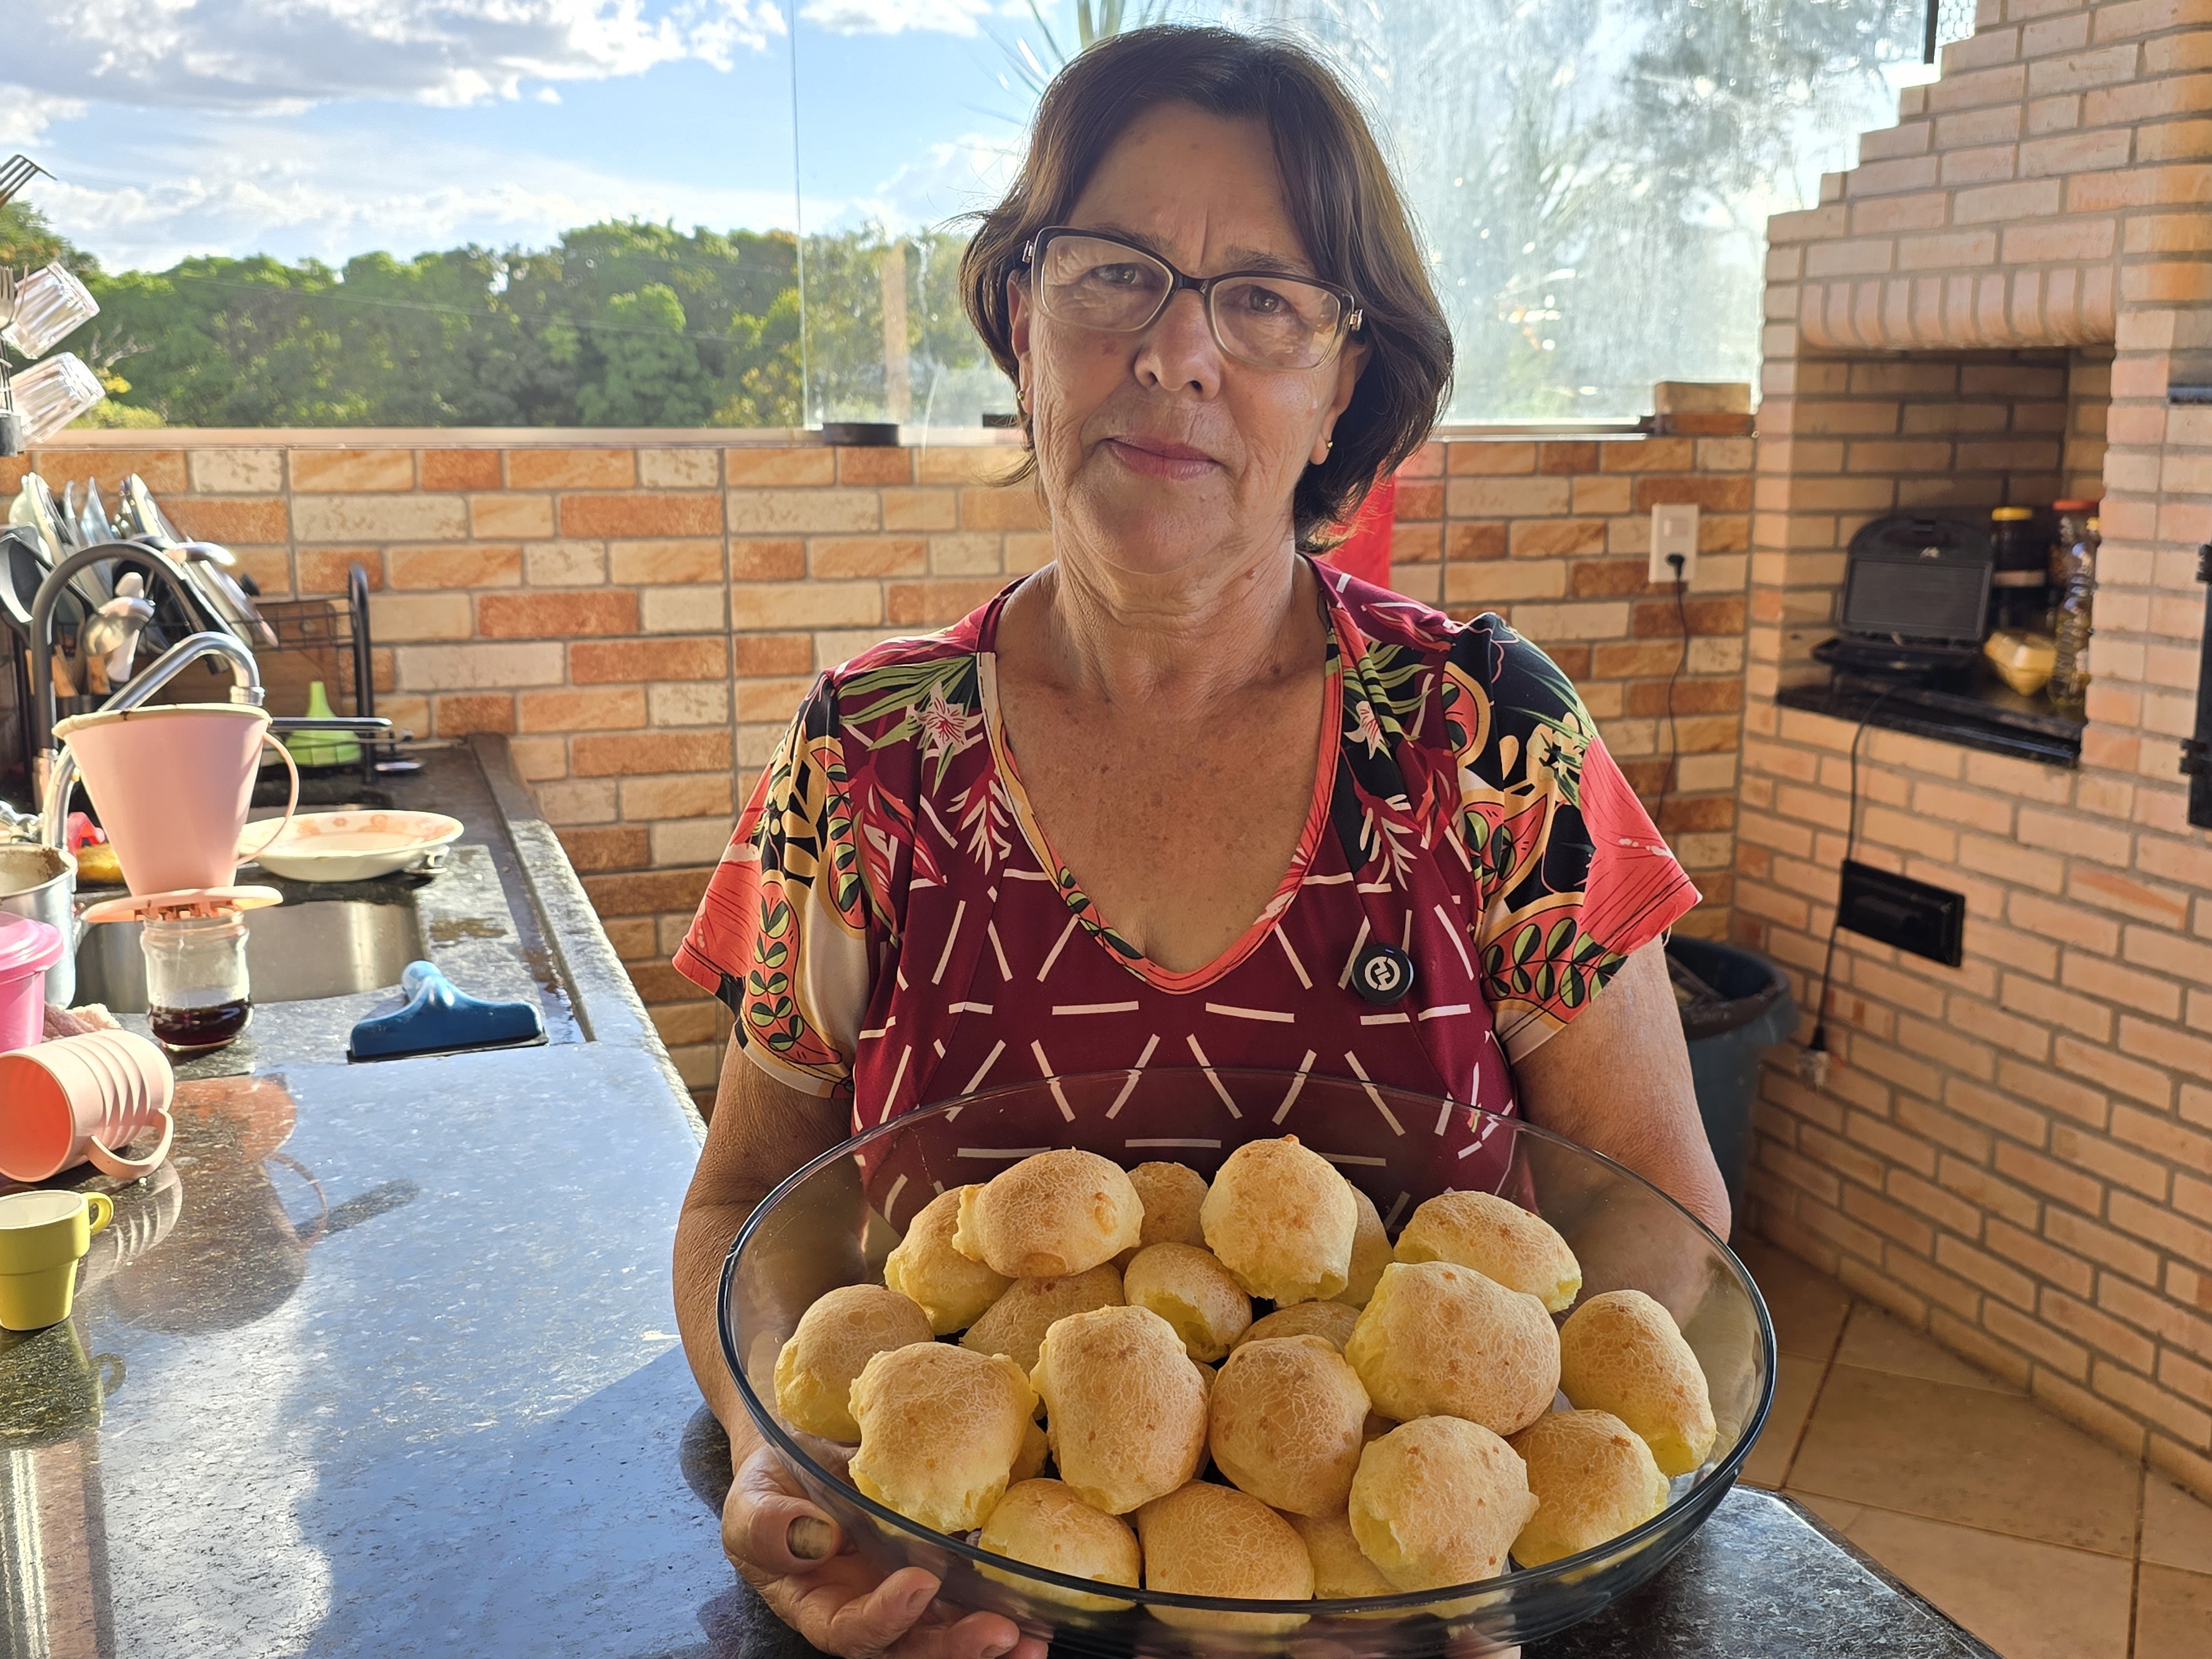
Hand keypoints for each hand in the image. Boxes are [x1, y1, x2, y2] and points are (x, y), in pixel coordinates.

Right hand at [725, 1442, 1047, 1658]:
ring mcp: (907, 1592)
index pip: (852, 1632)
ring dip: (993, 1639)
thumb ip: (767, 1526)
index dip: (885, 1618)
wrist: (807, 1453)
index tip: (917, 1584)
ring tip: (1034, 1639)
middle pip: (913, 1648)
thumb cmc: (772, 1487)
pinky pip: (972, 1590)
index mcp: (819, 1608)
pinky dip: (1006, 1597)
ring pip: (950, 1630)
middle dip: (957, 1647)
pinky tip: (1042, 1599)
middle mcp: (868, 1612)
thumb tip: (814, 1535)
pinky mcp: (940, 1563)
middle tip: (1002, 1633)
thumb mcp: (750, 1503)